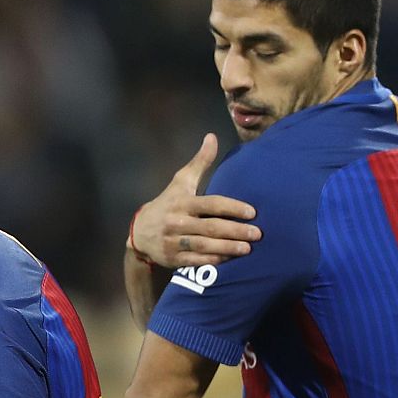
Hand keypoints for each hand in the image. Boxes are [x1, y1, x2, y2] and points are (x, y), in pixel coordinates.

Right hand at [130, 134, 258, 267]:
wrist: (140, 232)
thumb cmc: (167, 203)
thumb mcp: (181, 181)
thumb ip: (199, 162)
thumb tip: (212, 137)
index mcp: (182, 202)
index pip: (211, 204)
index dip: (232, 208)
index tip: (252, 212)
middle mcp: (178, 222)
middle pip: (210, 227)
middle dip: (235, 231)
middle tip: (257, 233)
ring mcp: (174, 242)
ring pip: (204, 246)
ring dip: (228, 248)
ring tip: (248, 248)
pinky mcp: (173, 258)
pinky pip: (196, 260)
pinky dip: (213, 260)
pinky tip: (230, 260)